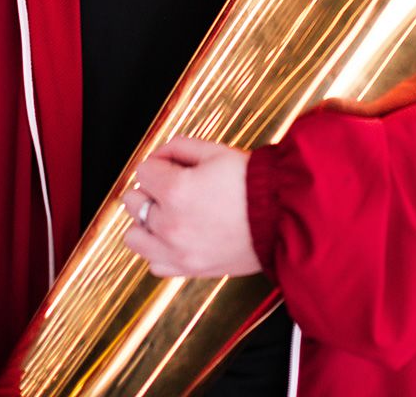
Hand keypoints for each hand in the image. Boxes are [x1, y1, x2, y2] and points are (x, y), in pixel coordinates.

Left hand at [122, 136, 261, 277]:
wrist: (281, 217)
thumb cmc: (251, 182)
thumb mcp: (215, 150)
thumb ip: (179, 146)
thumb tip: (160, 155)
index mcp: (175, 191)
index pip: (143, 171)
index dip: (160, 162)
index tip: (177, 165)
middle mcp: (170, 225)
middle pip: (133, 202)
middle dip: (150, 189)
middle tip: (175, 186)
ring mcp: (177, 251)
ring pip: (134, 237)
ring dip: (147, 221)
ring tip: (170, 213)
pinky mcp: (189, 269)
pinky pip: (154, 263)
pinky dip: (159, 249)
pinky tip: (177, 235)